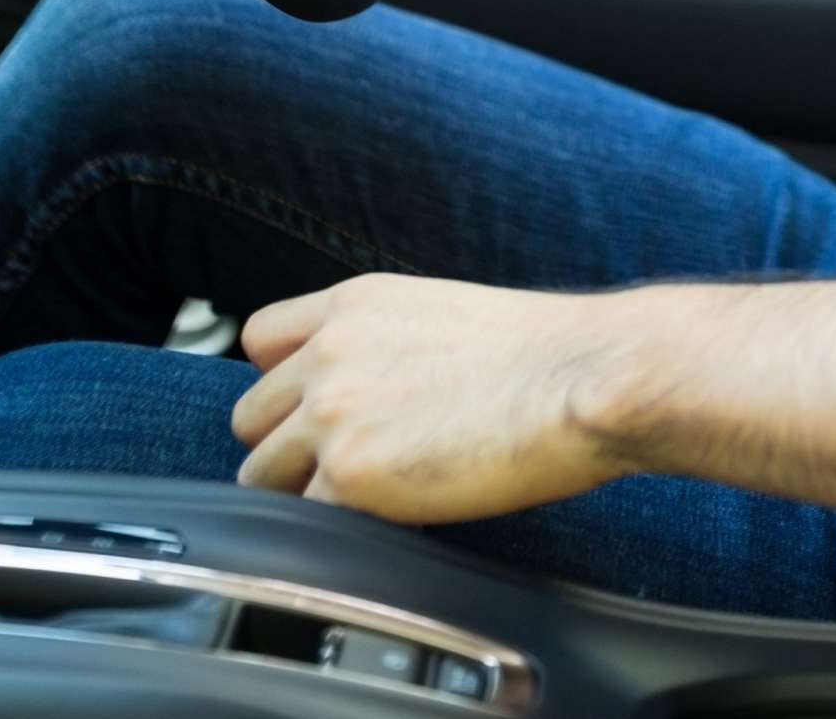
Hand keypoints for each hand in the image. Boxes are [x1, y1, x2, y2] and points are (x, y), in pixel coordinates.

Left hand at [230, 274, 642, 521]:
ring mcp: (332, 416)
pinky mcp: (349, 478)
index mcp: (354, 304)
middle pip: (250, 420)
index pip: (258, 339)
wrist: (586, 377)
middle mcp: (329, 353)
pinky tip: (394, 519)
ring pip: (261, 478)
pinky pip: (306, 524)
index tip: (317, 407)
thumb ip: (381, 342)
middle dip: (290, 448)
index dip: (284, 381)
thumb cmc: (545, 351)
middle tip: (351, 465)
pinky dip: (341, 531)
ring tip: (373, 499)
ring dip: (306, 495)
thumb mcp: (442, 312)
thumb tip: (367, 390)